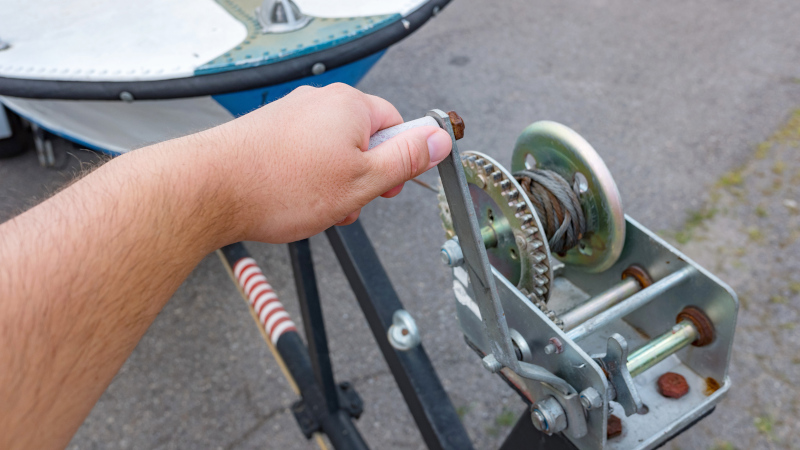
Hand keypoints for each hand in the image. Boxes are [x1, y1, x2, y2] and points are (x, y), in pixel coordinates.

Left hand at [206, 83, 451, 242]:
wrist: (210, 189)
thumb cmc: (278, 185)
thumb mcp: (362, 181)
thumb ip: (406, 159)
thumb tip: (438, 140)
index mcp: (349, 105)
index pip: (397, 125)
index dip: (398, 162)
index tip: (389, 186)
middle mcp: (319, 103)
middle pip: (364, 141)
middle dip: (362, 178)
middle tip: (349, 203)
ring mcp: (292, 117)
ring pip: (333, 154)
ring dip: (334, 185)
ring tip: (317, 208)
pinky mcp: (270, 133)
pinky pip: (305, 156)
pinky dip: (307, 180)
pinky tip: (294, 201)